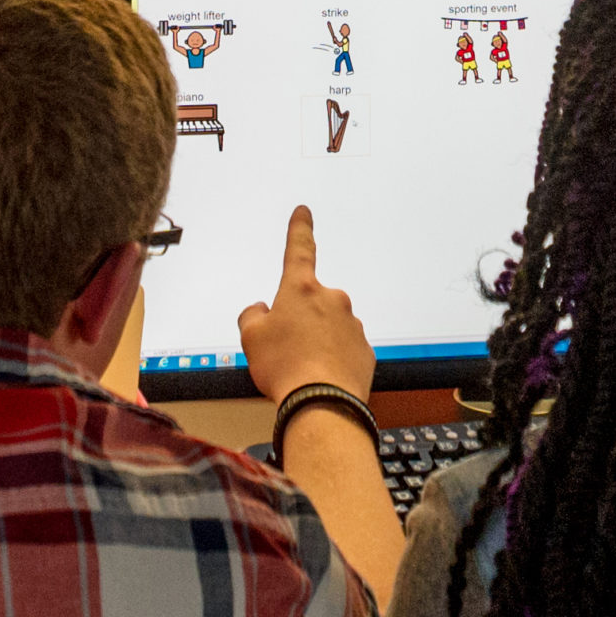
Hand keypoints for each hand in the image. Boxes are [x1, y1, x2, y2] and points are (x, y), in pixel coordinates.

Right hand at [238, 206, 374, 404]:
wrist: (322, 404)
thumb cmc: (285, 368)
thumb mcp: (251, 338)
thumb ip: (252, 315)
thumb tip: (261, 310)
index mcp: (301, 290)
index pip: (299, 250)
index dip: (299, 229)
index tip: (304, 213)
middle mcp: (332, 300)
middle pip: (310, 304)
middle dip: (298, 321)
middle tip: (284, 350)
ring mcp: (352, 324)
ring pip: (328, 328)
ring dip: (315, 343)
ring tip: (301, 370)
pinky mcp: (364, 350)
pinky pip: (343, 350)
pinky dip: (331, 361)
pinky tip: (320, 378)